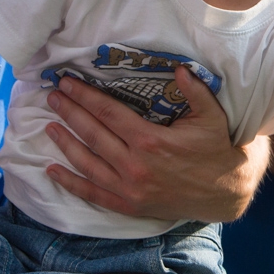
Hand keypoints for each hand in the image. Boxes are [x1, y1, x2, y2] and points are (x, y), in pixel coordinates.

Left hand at [44, 68, 265, 221]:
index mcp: (151, 140)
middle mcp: (135, 165)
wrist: (225, 192)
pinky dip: (70, 183)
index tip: (67, 83)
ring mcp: (129, 189)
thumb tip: (178, 68)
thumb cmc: (216, 150)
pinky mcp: (129, 205)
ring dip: (65, 143)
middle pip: (92, 134)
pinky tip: (52, 170)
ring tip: (48, 126)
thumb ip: (195, 91)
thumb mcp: (212, 116)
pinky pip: (93, 194)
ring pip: (87, 162)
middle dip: (69, 113)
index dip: (84, 96)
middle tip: (52, 97)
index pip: (108, 113)